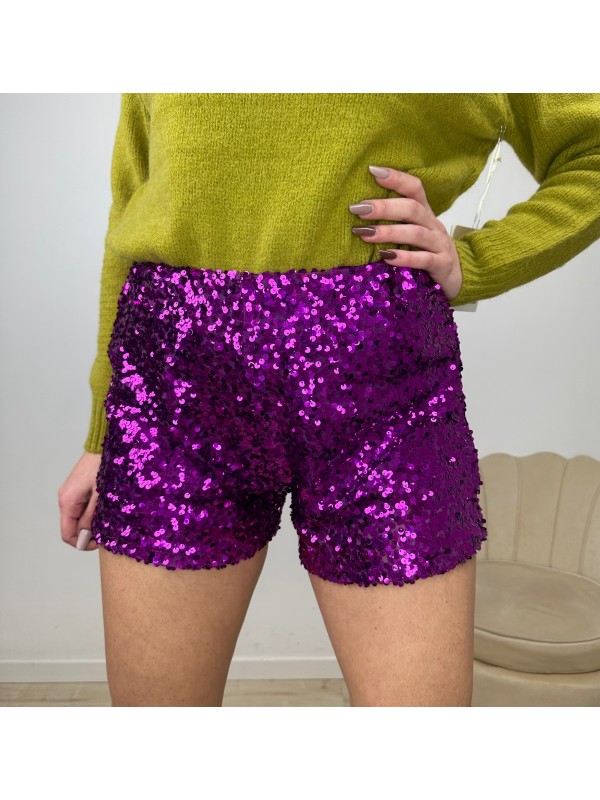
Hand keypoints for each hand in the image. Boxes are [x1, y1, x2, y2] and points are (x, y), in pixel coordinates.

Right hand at [58, 451, 101, 550]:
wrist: (104, 444)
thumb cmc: (104, 467)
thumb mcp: (101, 496)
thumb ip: (92, 517)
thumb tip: (84, 538)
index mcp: (67, 502)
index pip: (67, 534)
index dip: (82, 543)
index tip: (100, 543)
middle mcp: (64, 498)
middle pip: (72, 526)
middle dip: (89, 533)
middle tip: (109, 530)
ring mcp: (70, 493)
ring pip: (78, 517)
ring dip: (92, 522)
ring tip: (109, 518)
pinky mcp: (77, 488)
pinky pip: (81, 507)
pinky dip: (92, 512)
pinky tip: (106, 507)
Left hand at [349, 165, 462, 302]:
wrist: (457, 276)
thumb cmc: (426, 252)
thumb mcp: (412, 233)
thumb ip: (394, 222)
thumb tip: (358, 213)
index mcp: (425, 213)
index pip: (414, 188)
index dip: (396, 178)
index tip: (372, 171)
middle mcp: (433, 224)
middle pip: (412, 208)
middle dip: (384, 207)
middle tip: (358, 209)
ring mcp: (439, 244)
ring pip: (415, 233)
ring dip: (388, 232)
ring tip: (365, 234)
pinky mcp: (442, 264)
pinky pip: (424, 259)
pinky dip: (405, 258)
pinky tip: (386, 257)